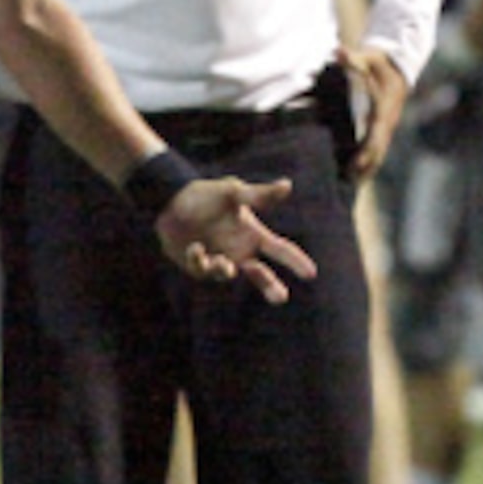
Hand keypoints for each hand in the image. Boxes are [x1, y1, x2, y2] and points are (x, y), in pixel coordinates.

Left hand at [155, 177, 319, 302]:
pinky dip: (199, 258)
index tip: (311, 274)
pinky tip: (194, 246)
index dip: (296, 261)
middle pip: (261, 275)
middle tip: (280, 297)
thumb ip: (260, 195)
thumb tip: (288, 185)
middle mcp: (240, 250)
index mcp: (253, 234)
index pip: (280, 250)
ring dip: (224, 269)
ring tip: (220, 261)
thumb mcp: (233, 192)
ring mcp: (220, 259)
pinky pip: (203, 269)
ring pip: (228, 274)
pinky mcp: (199, 267)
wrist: (171, 200)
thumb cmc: (206, 194)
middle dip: (271, 287)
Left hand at [340, 45, 408, 178]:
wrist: (398, 66)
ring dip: (365, 170)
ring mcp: (385, 128)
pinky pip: (374, 149)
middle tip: (347, 186)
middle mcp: (386, 123)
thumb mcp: (368, 58)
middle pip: (377, 152)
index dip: (365, 153)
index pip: (375, 137)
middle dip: (364, 169)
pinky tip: (354, 175)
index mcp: (383, 111)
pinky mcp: (381, 129)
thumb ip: (353, 58)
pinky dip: (366, 163)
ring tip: (349, 187)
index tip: (355, 166)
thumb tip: (338, 51)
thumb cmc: (379, 63)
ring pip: (377, 154)